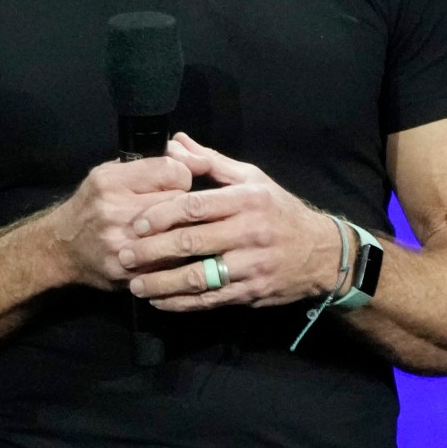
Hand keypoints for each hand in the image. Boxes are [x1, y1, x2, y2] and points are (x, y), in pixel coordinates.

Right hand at [38, 154, 194, 289]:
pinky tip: (167, 250)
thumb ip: (152, 163)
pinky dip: (175, 255)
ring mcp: (123, 244)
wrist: (61, 248)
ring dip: (181, 230)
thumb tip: (199, 160)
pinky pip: (172, 261)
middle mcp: (114, 211)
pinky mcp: (130, 271)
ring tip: (171, 228)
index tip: (176, 182)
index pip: (173, 172)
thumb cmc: (91, 206)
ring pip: (180, 233)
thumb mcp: (110, 173)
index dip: (182, 176)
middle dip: (183, 204)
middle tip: (173, 208)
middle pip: (180, 202)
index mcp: (111, 182)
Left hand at [119, 134, 344, 310]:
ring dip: (163, 283)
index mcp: (246, 200)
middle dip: (153, 251)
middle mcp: (250, 232)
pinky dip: (182, 303)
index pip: (195, 206)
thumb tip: (174, 143)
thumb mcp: (251, 179)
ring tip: (135, 285)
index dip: (160, 215)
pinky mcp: (252, 291)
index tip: (135, 224)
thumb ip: (210, 162)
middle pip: (192, 242)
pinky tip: (160, 301)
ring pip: (200, 277)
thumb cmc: (278, 211)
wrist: (322, 254)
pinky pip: (211, 299)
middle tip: (124, 255)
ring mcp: (252, 265)